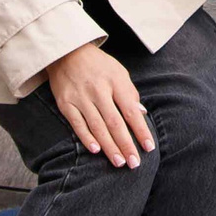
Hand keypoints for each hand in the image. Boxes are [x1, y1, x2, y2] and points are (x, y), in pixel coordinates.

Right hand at [44, 41, 153, 166]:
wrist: (67, 52)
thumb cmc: (98, 65)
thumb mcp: (119, 72)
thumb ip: (130, 93)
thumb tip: (141, 114)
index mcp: (115, 81)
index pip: (131, 110)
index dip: (141, 130)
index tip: (149, 147)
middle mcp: (98, 90)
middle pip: (115, 122)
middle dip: (126, 145)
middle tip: (134, 163)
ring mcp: (80, 97)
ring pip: (97, 126)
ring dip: (109, 146)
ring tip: (119, 162)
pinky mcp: (66, 103)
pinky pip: (77, 124)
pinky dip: (86, 138)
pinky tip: (95, 150)